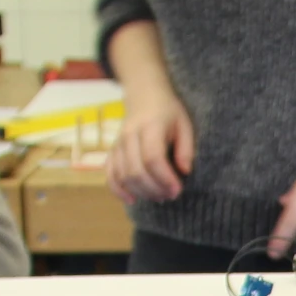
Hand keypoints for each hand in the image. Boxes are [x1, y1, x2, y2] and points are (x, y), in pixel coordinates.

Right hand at [108, 87, 194, 203]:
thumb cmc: (168, 112)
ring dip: (141, 192)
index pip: (152, 158)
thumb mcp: (184, 124)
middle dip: (154, 189)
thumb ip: (186, 148)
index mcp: (150, 126)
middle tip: (171, 195)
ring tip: (159, 197)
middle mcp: (129, 135)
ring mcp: (118, 143)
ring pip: (123, 175)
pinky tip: (131, 200)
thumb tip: (185, 171)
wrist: (144, 95)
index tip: (177, 190)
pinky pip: (109, 174)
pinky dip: (118, 189)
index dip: (164, 178)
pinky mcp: (112, 151)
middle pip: (136, 171)